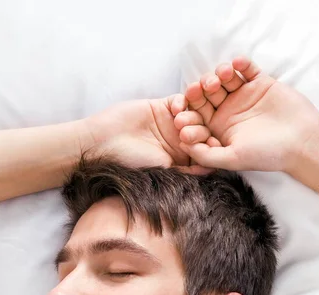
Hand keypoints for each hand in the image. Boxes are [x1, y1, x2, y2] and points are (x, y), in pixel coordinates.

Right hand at [84, 96, 206, 172]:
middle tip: (188, 135)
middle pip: (202, 131)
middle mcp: (179, 140)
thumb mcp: (164, 170)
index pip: (204, 151)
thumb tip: (212, 169)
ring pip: (194, 115)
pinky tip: (175, 109)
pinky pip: (180, 100)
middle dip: (201, 132)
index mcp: (181, 158)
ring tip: (183, 122)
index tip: (212, 148)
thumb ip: (188, 169)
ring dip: (193, 116)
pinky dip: (182, 103)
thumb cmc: (132, 162)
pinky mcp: (162, 106)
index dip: (210, 149)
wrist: (105, 142)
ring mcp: (171, 122)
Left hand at [174, 57, 318, 172]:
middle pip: (206, 94)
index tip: (182, 113)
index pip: (196, 117)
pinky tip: (238, 63)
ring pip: (224, 79)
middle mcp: (227, 111)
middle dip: (201, 90)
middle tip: (200, 88)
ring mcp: (243, 95)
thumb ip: (207, 155)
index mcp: (217, 129)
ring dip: (219, 74)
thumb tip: (183, 145)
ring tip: (223, 75)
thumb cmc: (267, 155)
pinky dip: (241, 64)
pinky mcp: (260, 83)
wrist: (302, 143)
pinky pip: (246, 69)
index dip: (188, 114)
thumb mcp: (233, 159)